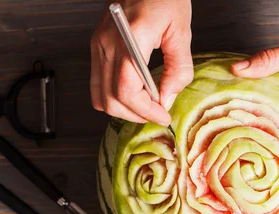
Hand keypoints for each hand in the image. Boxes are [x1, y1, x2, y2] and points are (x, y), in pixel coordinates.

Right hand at [90, 0, 192, 124]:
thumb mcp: (181, 32)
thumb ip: (178, 69)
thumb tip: (167, 99)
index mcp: (131, 39)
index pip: (127, 91)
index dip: (146, 111)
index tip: (164, 116)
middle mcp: (108, 44)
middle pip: (111, 99)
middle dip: (136, 114)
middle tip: (157, 113)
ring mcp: (98, 45)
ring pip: (99, 96)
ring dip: (123, 109)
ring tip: (146, 106)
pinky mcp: (97, 46)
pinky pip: (97, 83)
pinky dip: (113, 96)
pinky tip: (134, 93)